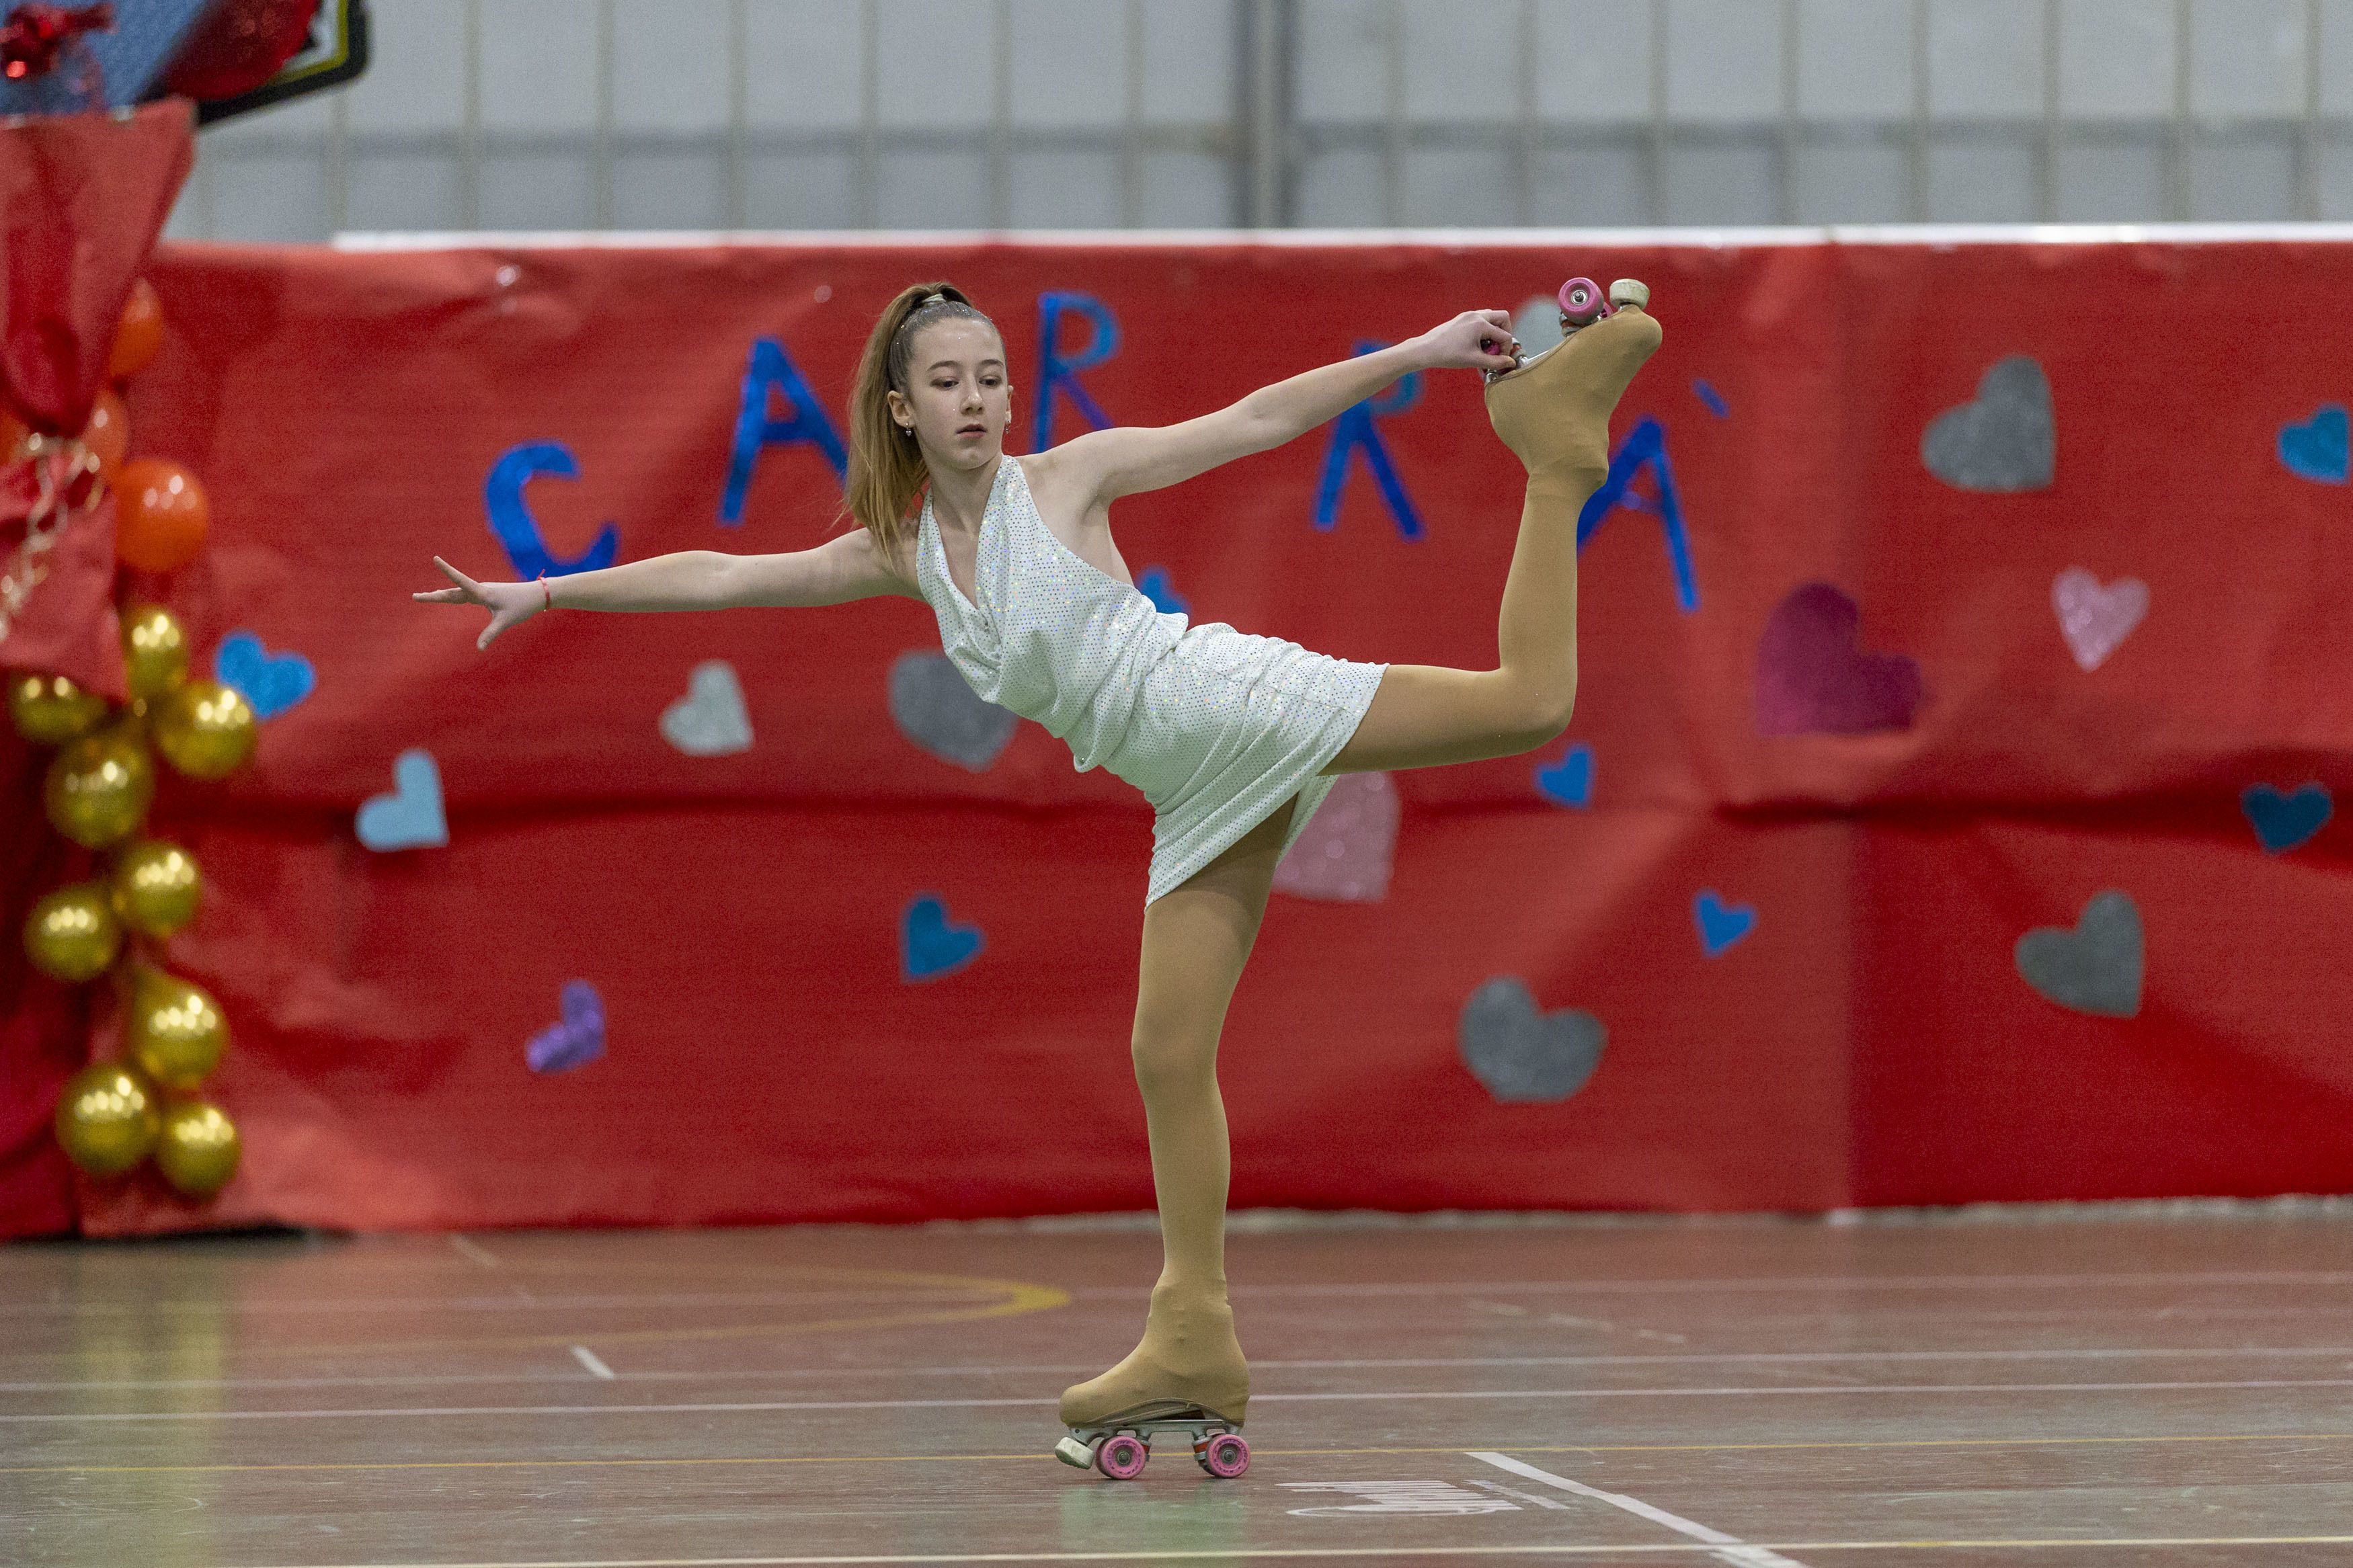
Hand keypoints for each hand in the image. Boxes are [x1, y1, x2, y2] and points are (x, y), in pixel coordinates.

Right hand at [412, 556, 542, 649]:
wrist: (535, 595)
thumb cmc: (522, 606)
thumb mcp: (505, 621)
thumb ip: (490, 635)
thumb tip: (479, 649)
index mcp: (483, 592)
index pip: (461, 581)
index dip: (447, 570)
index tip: (435, 558)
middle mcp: (480, 589)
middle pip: (452, 591)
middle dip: (433, 595)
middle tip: (415, 597)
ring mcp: (481, 591)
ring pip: (457, 592)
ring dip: (441, 595)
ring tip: (424, 596)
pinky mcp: (485, 594)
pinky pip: (464, 594)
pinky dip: (452, 595)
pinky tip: (446, 596)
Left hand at [1415, 309, 1520, 372]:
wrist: (1426, 350)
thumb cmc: (1448, 355)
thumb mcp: (1475, 360)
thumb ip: (1495, 362)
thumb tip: (1510, 362)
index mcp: (1481, 324)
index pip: (1505, 334)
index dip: (1506, 349)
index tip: (1500, 360)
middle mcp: (1476, 315)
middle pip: (1502, 317)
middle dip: (1505, 333)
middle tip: (1499, 347)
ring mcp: (1468, 315)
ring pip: (1491, 317)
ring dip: (1494, 331)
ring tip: (1487, 348)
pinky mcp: (1462, 319)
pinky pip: (1480, 320)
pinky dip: (1483, 330)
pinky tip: (1476, 345)